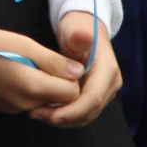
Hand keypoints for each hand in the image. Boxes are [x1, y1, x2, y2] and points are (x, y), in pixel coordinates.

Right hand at [0, 27, 82, 114]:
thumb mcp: (23, 44)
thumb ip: (53, 61)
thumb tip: (79, 72)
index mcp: (32, 87)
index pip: (72, 93)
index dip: (70, 77)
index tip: (58, 63)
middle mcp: (25, 105)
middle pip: (59, 101)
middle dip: (57, 84)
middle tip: (42, 63)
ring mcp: (13, 109)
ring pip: (43, 104)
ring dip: (42, 89)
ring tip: (26, 67)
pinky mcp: (3, 109)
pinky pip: (26, 104)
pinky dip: (27, 92)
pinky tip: (13, 75)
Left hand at [31, 12, 122, 127]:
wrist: (84, 29)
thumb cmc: (77, 27)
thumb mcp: (73, 29)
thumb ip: (76, 37)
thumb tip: (84, 36)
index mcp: (108, 70)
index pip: (93, 99)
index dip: (73, 111)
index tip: (52, 116)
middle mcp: (110, 84)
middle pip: (89, 110)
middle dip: (65, 118)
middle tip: (36, 114)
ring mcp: (104, 91)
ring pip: (85, 114)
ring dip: (63, 118)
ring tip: (37, 113)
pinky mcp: (95, 94)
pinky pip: (81, 110)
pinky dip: (65, 114)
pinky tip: (45, 110)